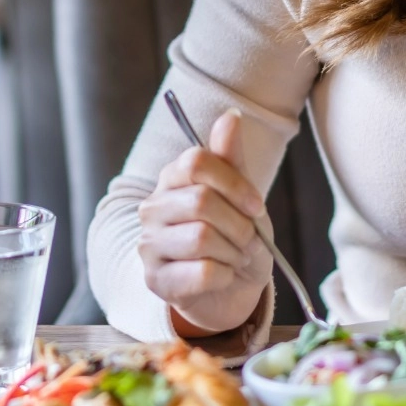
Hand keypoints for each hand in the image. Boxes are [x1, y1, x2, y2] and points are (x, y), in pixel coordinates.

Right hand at [136, 108, 272, 337]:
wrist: (231, 289)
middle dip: (239, 224)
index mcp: (171, 179)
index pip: (197, 162)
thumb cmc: (234, 236)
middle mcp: (152, 208)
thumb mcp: (240, 194)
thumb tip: (231, 116)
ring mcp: (149, 245)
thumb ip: (231, 157)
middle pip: (201, 201)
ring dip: (234, 252)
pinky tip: (223, 275)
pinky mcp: (156, 280)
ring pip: (201, 238)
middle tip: (249, 239)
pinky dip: (226, 275)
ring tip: (236, 257)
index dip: (235, 184)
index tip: (255, 205)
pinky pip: (203, 272)